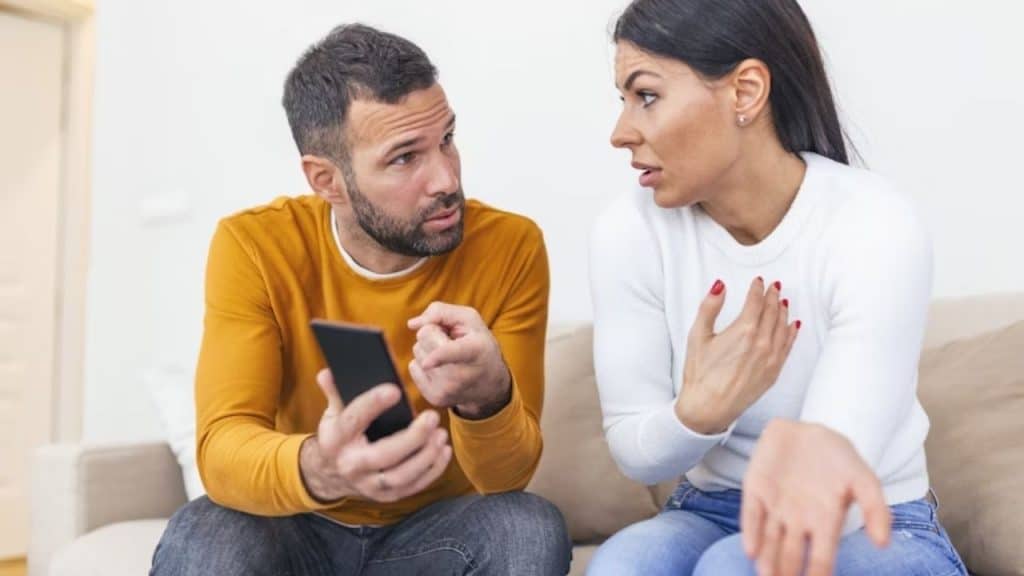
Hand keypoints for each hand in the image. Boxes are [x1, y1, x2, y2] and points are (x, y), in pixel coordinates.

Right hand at [299, 369, 451, 502]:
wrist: (331, 474)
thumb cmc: (339, 434)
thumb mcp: (333, 413)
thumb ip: (335, 391)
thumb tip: (328, 373)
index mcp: (336, 439)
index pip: (353, 420)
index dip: (373, 404)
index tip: (395, 390)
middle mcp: (351, 465)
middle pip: (382, 456)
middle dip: (411, 438)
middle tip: (432, 418)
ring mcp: (369, 484)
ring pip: (400, 477)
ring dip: (425, 457)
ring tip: (440, 435)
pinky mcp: (386, 496)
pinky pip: (412, 487)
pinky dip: (432, 471)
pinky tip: (443, 450)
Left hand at [407, 302, 510, 419]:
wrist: (490, 384)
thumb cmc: (479, 345)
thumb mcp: (470, 320)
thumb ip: (441, 312)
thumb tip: (413, 324)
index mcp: (475, 351)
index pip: (452, 352)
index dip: (439, 356)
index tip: (427, 363)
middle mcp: (460, 374)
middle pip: (424, 337)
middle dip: (433, 333)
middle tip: (452, 341)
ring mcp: (446, 389)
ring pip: (417, 351)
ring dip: (429, 349)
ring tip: (449, 357)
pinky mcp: (435, 398)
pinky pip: (413, 367)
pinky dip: (424, 363)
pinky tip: (442, 368)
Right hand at [676, 277, 799, 433]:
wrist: (708, 407)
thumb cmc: (700, 374)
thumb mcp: (697, 336)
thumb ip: (709, 307)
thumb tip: (720, 286)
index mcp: (743, 330)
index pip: (756, 301)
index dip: (757, 289)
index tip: (758, 281)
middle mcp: (762, 342)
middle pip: (772, 312)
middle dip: (773, 296)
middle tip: (774, 287)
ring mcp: (771, 358)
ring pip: (782, 327)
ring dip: (783, 311)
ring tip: (782, 301)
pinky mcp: (774, 372)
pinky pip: (787, 346)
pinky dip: (791, 333)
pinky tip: (793, 325)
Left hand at [741, 420, 891, 575]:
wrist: (811, 429)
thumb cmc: (840, 459)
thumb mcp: (864, 478)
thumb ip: (875, 508)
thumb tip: (883, 543)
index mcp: (825, 523)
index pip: (822, 558)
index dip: (818, 574)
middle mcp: (798, 521)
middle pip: (791, 555)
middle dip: (787, 572)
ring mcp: (775, 507)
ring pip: (769, 540)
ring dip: (767, 559)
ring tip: (767, 574)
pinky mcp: (755, 490)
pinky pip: (751, 514)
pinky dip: (751, 530)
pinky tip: (751, 549)